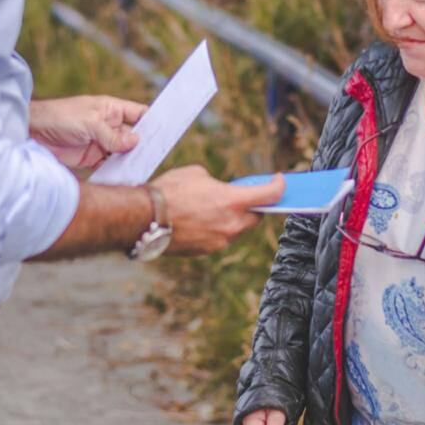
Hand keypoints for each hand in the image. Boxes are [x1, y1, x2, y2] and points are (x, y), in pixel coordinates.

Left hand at [29, 96, 146, 168]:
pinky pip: (110, 164)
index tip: (166, 132)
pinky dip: (117, 170)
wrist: (31, 133)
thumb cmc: (59, 117)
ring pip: (124, 152)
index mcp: (112, 110)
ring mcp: (101, 142)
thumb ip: (113, 134)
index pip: (140, 114)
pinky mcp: (91, 157)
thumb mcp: (90, 123)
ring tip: (143, 168)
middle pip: (134, 136)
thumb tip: (136, 141)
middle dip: (144, 145)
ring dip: (131, 160)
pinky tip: (125, 176)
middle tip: (157, 156)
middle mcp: (109, 125)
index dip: (153, 122)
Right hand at [152, 166, 284, 255]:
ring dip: (233, 219)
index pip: (270, 195)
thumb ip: (218, 184)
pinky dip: (217, 230)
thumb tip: (220, 190)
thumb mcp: (197, 174)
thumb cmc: (169, 191)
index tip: (280, 182)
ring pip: (237, 230)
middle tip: (245, 197)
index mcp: (233, 201)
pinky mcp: (206, 251)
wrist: (143, 218)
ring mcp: (219, 241)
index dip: (279, 187)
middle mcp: (231, 224)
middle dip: (253, 207)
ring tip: (214, 208)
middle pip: (255, 217)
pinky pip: (220, 239)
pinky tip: (201, 221)